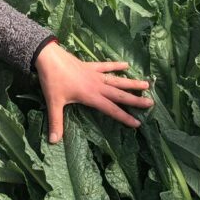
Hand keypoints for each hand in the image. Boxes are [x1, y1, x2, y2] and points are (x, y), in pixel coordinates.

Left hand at [35, 40, 152, 142]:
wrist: (49, 58)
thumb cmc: (52, 81)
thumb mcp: (54, 103)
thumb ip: (56, 122)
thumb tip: (54, 141)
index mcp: (91, 96)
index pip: (111, 109)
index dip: (124, 117)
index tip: (138, 123)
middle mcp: (97, 85)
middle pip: (119, 94)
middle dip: (135, 100)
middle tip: (151, 103)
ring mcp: (95, 74)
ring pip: (117, 80)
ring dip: (131, 83)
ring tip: (147, 84)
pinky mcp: (90, 66)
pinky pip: (106, 66)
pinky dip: (116, 65)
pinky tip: (127, 65)